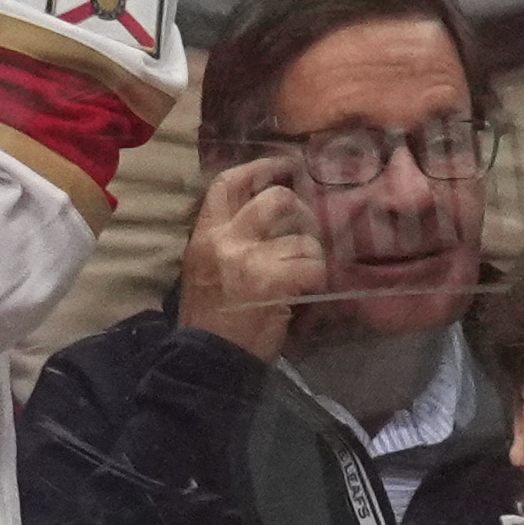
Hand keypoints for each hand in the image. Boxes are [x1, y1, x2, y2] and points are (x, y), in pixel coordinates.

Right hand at [180, 156, 325, 361]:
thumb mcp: (206, 267)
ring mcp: (250, 259)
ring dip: (310, 255)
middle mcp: (226, 240)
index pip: (227, 184)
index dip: (260, 168)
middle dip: (300, 210)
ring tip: (300, 274)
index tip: (283, 167)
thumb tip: (269, 214)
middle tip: (305, 226)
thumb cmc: (211, 315)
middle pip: (274, 199)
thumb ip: (230, 237)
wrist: (207, 357)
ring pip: (301, 237)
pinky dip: (317, 278)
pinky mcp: (275, 281)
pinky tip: (306, 291)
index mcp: (205, 234)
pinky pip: (313, 265)